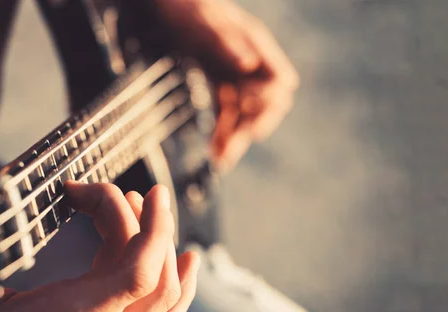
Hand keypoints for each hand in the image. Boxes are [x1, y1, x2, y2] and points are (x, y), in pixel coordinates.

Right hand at [0, 182, 199, 311]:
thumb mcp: (6, 306)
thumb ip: (22, 271)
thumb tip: (26, 221)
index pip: (135, 273)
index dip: (149, 230)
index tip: (139, 194)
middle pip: (150, 272)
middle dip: (147, 224)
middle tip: (126, 196)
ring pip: (166, 294)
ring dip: (164, 245)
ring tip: (149, 212)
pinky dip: (184, 285)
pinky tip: (189, 260)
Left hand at [155, 0, 299, 170]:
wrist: (168, 4)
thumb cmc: (185, 9)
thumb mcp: (202, 26)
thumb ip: (226, 44)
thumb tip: (249, 64)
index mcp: (255, 44)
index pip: (279, 82)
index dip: (269, 106)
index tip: (252, 127)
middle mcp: (251, 60)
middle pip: (264, 102)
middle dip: (248, 128)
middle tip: (229, 153)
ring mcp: (236, 72)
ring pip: (243, 111)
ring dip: (233, 137)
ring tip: (219, 161)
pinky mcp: (220, 79)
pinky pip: (226, 109)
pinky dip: (221, 130)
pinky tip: (214, 150)